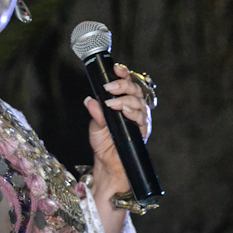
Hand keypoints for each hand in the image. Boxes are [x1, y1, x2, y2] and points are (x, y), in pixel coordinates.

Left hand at [84, 63, 151, 182]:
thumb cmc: (103, 143)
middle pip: (135, 89)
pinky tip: (125, 111)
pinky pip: (141, 119)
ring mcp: (139, 119)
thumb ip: (95, 113)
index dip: (123, 74)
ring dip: (125, 100)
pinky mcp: (143, 131)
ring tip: (112, 103)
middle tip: (108, 87)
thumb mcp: (95, 126)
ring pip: (139, 102)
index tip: (116, 68)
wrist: (108, 164)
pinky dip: (133, 113)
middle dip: (122, 85)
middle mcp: (134, 108)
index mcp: (123, 102)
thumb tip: (89, 100)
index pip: (126, 83)